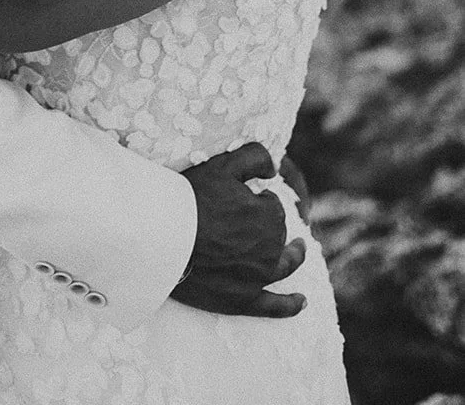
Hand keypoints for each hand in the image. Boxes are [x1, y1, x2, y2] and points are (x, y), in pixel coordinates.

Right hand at [173, 143, 306, 317]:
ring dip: (293, 257)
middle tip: (247, 217)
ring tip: (298, 250)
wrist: (164, 240)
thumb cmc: (192, 199)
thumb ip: (255, 157)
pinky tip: (301, 302)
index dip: (256, 200)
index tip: (236, 197)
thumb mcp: (223, 165)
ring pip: (284, 266)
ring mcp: (259, 278)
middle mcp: (270, 250)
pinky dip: (290, 305)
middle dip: (268, 224)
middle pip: (277, 235)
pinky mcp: (243, 300)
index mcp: (269, 217)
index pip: (272, 206)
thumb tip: (274, 169)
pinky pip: (274, 307)